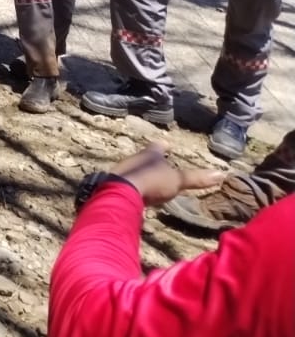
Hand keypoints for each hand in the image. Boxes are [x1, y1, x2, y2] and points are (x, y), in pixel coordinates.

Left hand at [110, 143, 225, 206]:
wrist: (121, 192)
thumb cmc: (152, 181)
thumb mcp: (178, 180)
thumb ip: (196, 178)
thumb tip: (221, 173)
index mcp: (149, 154)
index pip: (158, 146)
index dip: (163, 146)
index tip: (165, 143)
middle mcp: (135, 159)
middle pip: (144, 157)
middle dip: (151, 160)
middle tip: (158, 162)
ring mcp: (123, 171)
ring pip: (135, 169)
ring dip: (142, 173)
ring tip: (149, 178)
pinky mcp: (115, 184)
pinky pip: (128, 183)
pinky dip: (135, 186)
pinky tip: (138, 193)